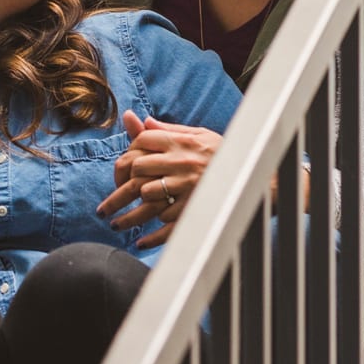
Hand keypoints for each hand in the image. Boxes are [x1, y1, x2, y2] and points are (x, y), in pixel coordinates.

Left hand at [96, 110, 221, 248]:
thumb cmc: (224, 154)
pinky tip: (141, 242)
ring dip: (128, 217)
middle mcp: (182, 163)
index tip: (120, 174)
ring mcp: (189, 187)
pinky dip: (153, 237)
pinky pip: (168, 224)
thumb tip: (141, 121)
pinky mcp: (196, 208)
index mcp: (181, 142)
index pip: (141, 143)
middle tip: (106, 207)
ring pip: (146, 199)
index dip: (125, 158)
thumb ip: (168, 130)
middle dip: (117, 191)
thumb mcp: (199, 135)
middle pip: (136, 171)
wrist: (256, 173)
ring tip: (115, 225)